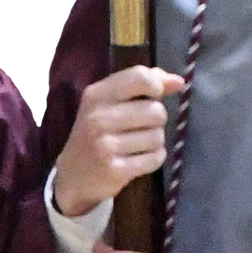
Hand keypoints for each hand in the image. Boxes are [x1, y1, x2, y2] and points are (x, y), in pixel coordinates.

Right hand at [52, 66, 185, 217]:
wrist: (72, 175)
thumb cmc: (98, 133)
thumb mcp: (110, 103)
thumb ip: (142, 86)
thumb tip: (178, 82)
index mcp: (97, 95)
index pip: (140, 77)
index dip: (156, 86)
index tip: (151, 97)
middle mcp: (98, 117)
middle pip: (155, 111)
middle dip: (156, 121)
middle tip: (140, 128)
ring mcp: (105, 145)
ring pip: (158, 137)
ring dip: (155, 142)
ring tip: (137, 146)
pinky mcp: (115, 170)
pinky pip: (155, 158)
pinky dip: (153, 159)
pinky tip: (138, 160)